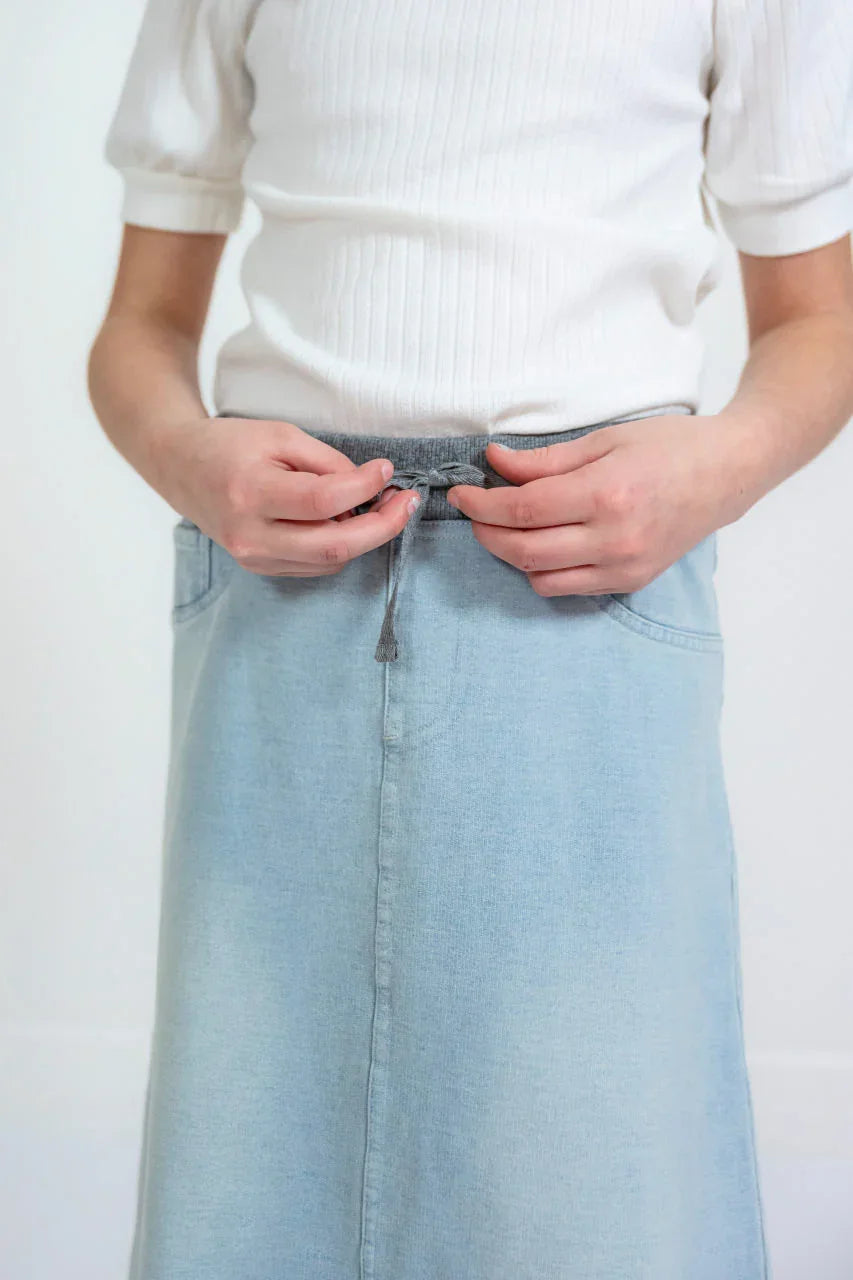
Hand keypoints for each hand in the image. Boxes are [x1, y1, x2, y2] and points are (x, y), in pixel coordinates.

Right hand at [158, 416, 417, 576]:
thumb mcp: (280, 435)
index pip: (324, 500)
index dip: (365, 487)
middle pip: (335, 546)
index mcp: (251, 492)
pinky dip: (340, 545)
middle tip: (407, 503)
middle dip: (382, 526)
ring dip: (365, 536)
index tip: (387, 471)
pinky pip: (315, 565)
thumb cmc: (231, 444)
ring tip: (378, 506)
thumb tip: (371, 487)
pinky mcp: (261, 568)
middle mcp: (251, 534)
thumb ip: (327, 462)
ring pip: (330, 561)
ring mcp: (254, 558)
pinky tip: (344, 520)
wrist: (180, 468)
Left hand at [445, 413, 756, 595]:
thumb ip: (544, 461)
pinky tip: (542, 543)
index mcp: (606, 494)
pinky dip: (543, 570)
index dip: (481, 504)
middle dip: (487, 531)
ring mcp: (624, 566)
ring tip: (505, 527)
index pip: (523, 510)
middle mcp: (614, 538)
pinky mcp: (631, 582)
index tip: (461, 492)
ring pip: (541, 576)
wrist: (728, 473)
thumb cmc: (669, 447)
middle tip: (474, 511)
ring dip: (511, 554)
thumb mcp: (604, 440)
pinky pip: (568, 588)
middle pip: (524, 550)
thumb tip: (494, 462)